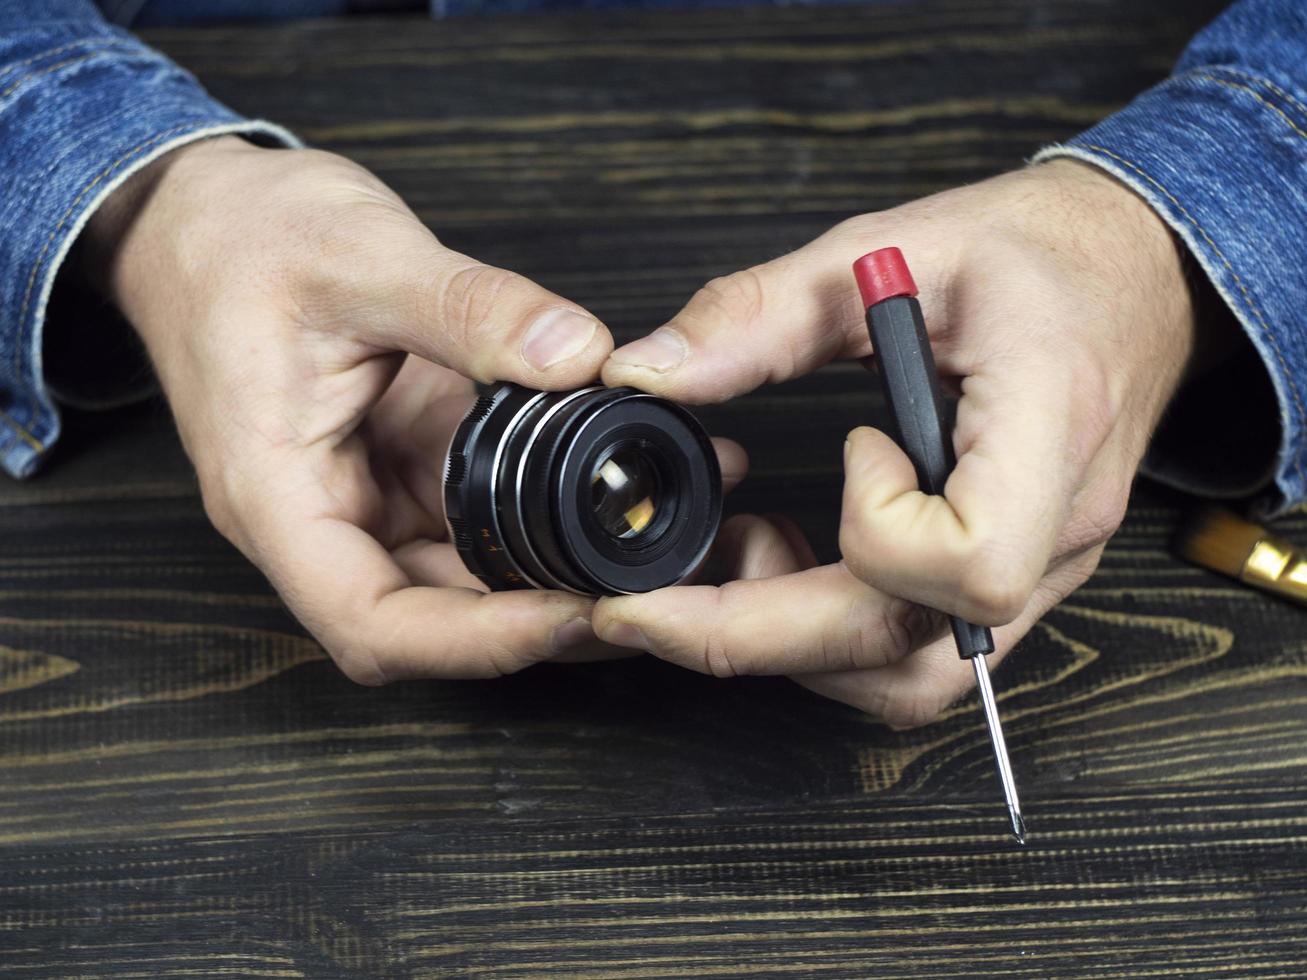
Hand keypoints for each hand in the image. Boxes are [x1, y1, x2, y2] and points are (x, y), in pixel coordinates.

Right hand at [90, 136, 742, 683]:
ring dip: (552, 575)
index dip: (477, 642)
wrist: (202, 210)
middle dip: (538, 620)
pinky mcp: (403, 466)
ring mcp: (366, 497)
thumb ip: (471, 308)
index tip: (573, 614)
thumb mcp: (360, 255)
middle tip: (641, 590)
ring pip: (464, 575)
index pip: (373, 624)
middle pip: (431, 620)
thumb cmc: (239, 238)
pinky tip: (608, 487)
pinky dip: (545, 515)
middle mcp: (320, 519)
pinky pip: (478, 514)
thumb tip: (579, 357)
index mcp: (276, 496)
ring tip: (643, 547)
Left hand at [592, 160, 1196, 726]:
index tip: (851, 447)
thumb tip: (650, 373)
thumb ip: (762, 313)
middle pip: (908, 649)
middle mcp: (1058, 530)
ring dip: (795, 646)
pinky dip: (832, 636)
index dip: (876, 526)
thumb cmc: (1034, 254)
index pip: (971, 561)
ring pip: (909, 679)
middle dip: (754, 635)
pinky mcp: (1016, 584)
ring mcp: (1044, 572)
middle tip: (648, 600)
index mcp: (1050, 431)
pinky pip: (917, 655)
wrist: (1134, 277)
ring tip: (745, 554)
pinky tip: (794, 563)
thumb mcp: (889, 249)